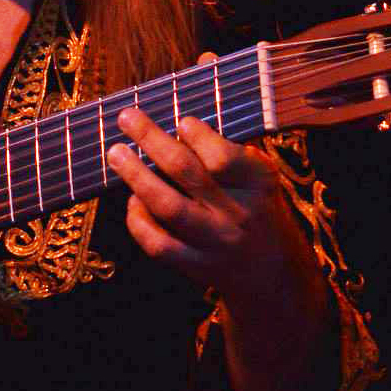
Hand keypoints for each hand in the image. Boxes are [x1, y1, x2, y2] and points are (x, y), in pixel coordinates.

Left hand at [106, 107, 315, 309]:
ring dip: (137, 176)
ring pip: (168, 207)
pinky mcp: (198, 266)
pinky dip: (139, 221)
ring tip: (117, 153)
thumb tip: (181, 129)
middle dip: (152, 140)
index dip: (198, 136)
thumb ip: (230, 153)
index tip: (180, 122)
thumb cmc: (258, 209)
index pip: (222, 157)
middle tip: (127, 117)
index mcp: (258, 183)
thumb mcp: (260, 178)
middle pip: (187, 173)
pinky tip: (132, 202)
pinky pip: (159, 244)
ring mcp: (216, 242)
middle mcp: (238, 212)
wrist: (274, 273)